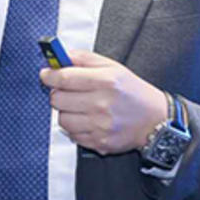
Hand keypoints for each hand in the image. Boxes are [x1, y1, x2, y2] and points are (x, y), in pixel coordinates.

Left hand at [39, 50, 167, 155]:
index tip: (45, 74)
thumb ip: (84, 58)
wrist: (154, 120)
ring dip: (65, 111)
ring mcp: (100, 126)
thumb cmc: (131, 90)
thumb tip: (60, 56)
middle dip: (57, 93)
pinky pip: (72, 135)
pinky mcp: (99, 143)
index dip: (50, 75)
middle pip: (58, 99)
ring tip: (78, 106)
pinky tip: (86, 119)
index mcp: (105, 81)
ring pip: (62, 119)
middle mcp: (102, 104)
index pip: (65, 78)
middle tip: (65, 90)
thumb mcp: (112, 66)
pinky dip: (75, 126)